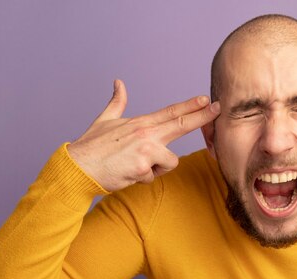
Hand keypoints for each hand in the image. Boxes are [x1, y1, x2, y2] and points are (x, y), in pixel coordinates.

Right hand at [66, 79, 220, 191]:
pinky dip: (142, 178)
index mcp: (140, 123)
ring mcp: (145, 150)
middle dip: (202, 117)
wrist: (78, 167)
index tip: (206, 99)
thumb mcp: (105, 120)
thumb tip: (119, 82)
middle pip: (181, 124)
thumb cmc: (91, 147)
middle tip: (219, 108)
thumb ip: (117, 103)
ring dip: (156, 168)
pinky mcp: (143, 167)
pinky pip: (153, 176)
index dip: (190, 106)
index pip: (170, 112)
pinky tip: (126, 173)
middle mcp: (145, 133)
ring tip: (134, 165)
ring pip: (170, 161)